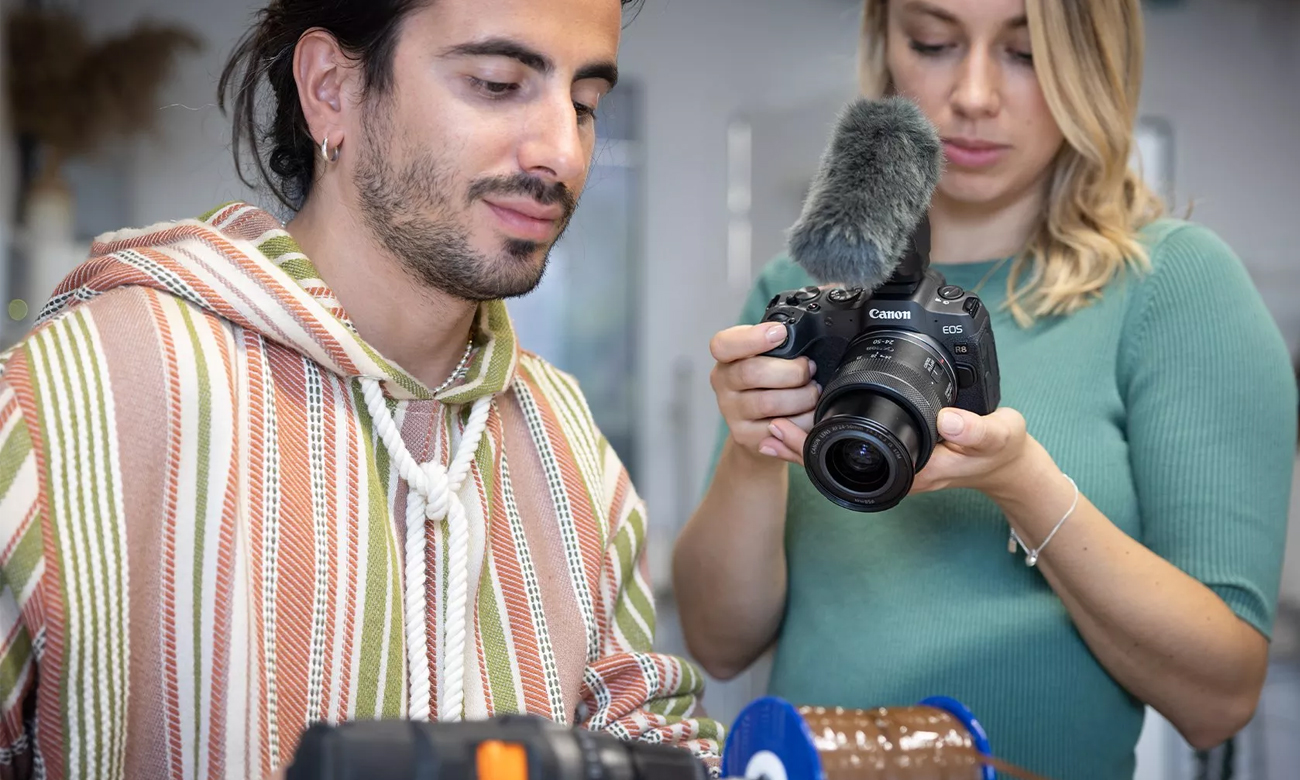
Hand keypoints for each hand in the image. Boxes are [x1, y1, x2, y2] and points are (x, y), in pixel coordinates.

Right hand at [709, 323, 820, 462]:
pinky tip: (810, 413)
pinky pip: (779, 428)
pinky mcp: (745, 436)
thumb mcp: (769, 356)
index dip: (752, 338)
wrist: (761, 425)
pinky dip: (802, 420)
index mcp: (726, 357)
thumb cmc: (770, 382)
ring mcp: (731, 412)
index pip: (723, 345)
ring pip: (768, 403)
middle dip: (792, 371)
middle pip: (752, 373)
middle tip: (810, 370)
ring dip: (801, 397)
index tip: (780, 333)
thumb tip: (799, 333)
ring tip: (813, 392)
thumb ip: (777, 345)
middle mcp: (723, 384)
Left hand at [767, 405, 1034, 497]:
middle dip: (798, 446)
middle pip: (834, 462)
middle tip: (766, 426)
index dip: (813, 449)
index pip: (849, 464)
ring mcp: (892, 463)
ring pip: (839, 456)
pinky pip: (853, 446)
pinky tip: (810, 420)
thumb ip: (976, 432)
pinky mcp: (895, 451)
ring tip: (773, 425)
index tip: (785, 432)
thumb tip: (949, 423)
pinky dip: (828, 435)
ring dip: (808, 441)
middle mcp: (895, 470)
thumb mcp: (996, 437)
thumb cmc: (1001, 452)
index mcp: (910, 470)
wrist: (1009, 463)